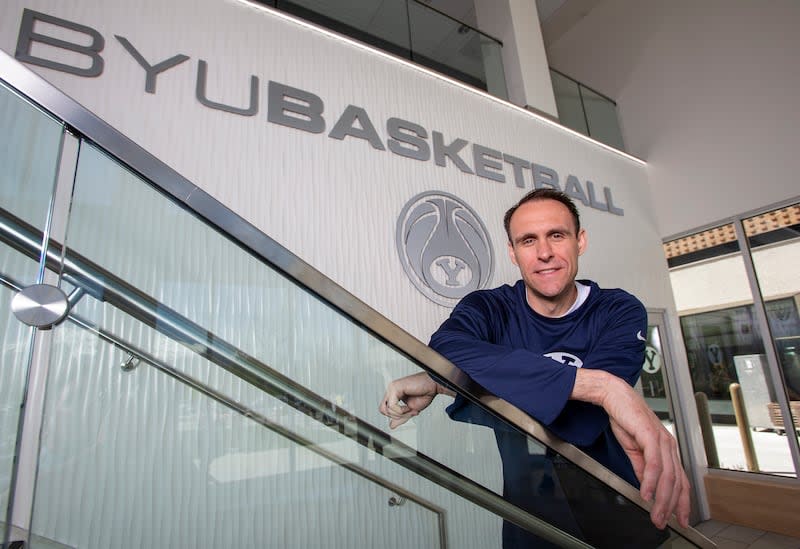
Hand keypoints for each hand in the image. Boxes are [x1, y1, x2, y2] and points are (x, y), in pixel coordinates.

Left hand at [379, 372, 450, 428]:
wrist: (433, 386)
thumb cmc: (425, 394)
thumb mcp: (411, 410)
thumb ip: (400, 418)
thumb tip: (391, 426)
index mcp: (394, 394)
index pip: (385, 409)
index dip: (395, 416)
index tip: (408, 413)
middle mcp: (391, 390)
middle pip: (383, 410)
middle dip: (396, 416)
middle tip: (408, 412)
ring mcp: (392, 388)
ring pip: (387, 409)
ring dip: (400, 413)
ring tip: (410, 408)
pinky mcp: (395, 388)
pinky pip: (392, 406)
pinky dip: (401, 410)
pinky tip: (408, 406)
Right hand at [573, 370, 690, 529]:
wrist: (613, 395)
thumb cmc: (624, 416)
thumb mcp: (634, 447)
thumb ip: (642, 467)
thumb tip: (647, 485)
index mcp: (667, 448)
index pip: (680, 479)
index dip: (681, 501)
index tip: (679, 519)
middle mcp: (669, 444)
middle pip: (676, 481)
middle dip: (671, 506)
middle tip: (663, 521)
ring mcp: (662, 439)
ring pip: (667, 475)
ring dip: (662, 498)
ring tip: (655, 513)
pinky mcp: (650, 435)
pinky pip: (654, 463)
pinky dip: (651, 480)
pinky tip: (646, 492)